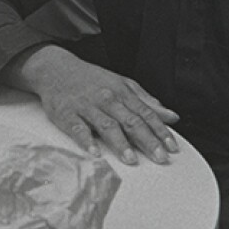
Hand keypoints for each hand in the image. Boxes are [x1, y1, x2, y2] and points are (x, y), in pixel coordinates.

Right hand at [15, 46, 178, 165]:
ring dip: (120, 143)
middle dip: (147, 140)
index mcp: (122, 92)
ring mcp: (87, 107)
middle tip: (160, 157)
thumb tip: (171, 115)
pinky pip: (78, 129)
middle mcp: (107, 99)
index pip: (146, 114)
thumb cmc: (91, 79)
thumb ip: (146, 101)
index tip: (172, 147)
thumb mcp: (122, 84)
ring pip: (107, 126)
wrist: (55, 68)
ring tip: (132, 159)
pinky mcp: (67, 114)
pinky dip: (87, 141)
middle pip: (131, 121)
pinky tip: (95, 153)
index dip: (161, 131)